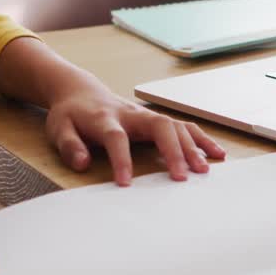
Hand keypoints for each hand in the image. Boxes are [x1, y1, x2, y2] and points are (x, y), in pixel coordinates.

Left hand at [43, 75, 225, 185]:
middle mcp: (131, 114)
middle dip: (173, 150)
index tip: (125, 183)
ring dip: (192, 146)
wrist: (80, 91)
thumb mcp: (58, 129)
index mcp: (105, 118)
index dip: (121, 159)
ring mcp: (147, 115)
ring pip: (176, 125)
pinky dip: (201, 139)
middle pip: (159, 126)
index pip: (116, 137)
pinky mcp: (157, 119)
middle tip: (183, 177)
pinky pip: (183, 127)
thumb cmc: (71, 115)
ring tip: (206, 170)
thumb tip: (82, 164)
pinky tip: (216, 154)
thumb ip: (69, 146)